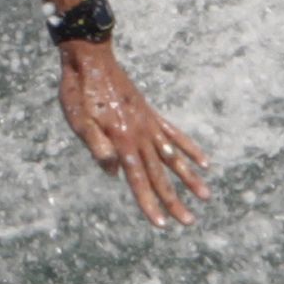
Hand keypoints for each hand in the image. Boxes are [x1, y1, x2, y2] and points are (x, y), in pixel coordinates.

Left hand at [57, 41, 209, 226]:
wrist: (91, 59)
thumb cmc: (79, 91)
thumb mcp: (77, 120)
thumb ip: (96, 144)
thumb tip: (114, 173)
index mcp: (122, 140)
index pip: (138, 179)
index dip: (149, 203)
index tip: (162, 224)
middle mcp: (140, 134)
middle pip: (159, 174)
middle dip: (174, 201)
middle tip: (189, 222)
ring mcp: (148, 124)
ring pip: (173, 157)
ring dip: (189, 178)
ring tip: (206, 196)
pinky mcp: (150, 115)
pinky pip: (174, 135)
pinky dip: (189, 149)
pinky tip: (204, 162)